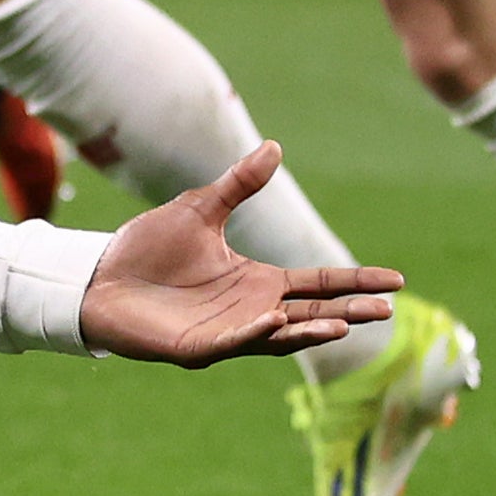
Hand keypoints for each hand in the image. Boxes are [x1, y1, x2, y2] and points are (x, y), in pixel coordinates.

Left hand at [78, 143, 399, 368]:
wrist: (98, 276)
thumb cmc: (147, 248)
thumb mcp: (199, 210)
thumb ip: (239, 186)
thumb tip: (275, 147)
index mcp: (257, 280)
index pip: (319, 281)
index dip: (355, 281)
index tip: (397, 281)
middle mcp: (250, 310)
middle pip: (312, 313)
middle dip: (349, 312)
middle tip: (387, 310)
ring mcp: (226, 332)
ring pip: (279, 335)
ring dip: (311, 330)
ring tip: (345, 323)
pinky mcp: (195, 347)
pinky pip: (232, 342)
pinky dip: (254, 333)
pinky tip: (275, 320)